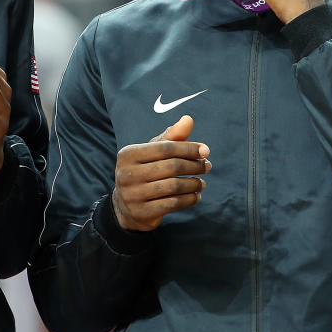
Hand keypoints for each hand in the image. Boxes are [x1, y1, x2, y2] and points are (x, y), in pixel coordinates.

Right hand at [112, 116, 209, 231]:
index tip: (205, 151)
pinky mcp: (143, 212)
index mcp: (129, 154)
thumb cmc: (143, 172)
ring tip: (201, 182)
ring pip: (174, 186)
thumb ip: (171, 137)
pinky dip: (189, 199)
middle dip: (194, 166)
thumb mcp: (152, 152)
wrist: (125, 207)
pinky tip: (196, 195)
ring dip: (193, 184)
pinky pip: (173, 204)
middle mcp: (127, 174)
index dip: (188, 148)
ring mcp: (133, 195)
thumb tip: (188, 119)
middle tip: (207, 166)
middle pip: (171, 166)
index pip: (165, 148)